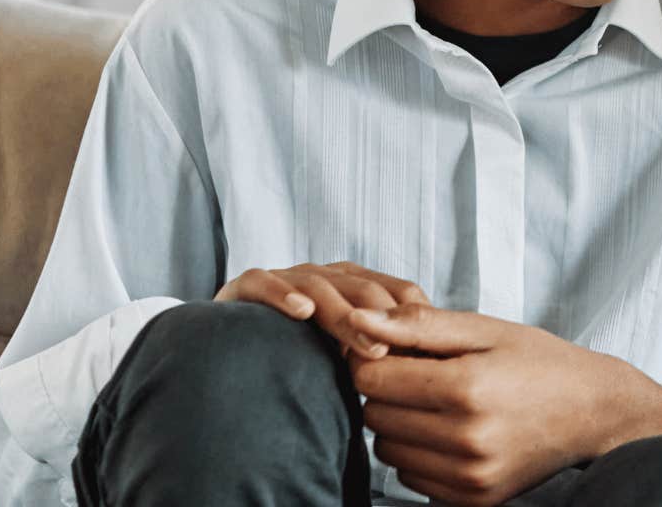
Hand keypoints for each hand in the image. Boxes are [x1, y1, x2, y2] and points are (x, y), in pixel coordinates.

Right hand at [214, 260, 429, 360]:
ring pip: (321, 286)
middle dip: (383, 319)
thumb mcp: (350, 360)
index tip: (425, 353)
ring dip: (345, 315)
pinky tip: (301, 311)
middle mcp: (326, 277)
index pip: (398, 292)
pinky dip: (283, 293)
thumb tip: (430, 385)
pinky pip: (263, 281)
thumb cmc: (302, 360)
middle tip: (394, 354)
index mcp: (357, 287)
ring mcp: (287, 278)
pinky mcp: (245, 286)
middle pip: (364, 289)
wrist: (231, 355)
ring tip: (365, 346)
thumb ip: (382, 360)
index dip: (414, 319)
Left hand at [348, 304, 661, 505]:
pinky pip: (410, 478)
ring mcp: (470, 475)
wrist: (596, 412)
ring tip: (439, 404)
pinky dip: (419, 454)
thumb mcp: (486, 330)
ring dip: (400, 425)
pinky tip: (450, 433)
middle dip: (387, 392)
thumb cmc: (541, 362)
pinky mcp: (473, 498)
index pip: (371, 378)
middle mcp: (466, 438)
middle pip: (374, 415)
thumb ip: (419, 325)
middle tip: (424, 375)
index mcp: (467, 386)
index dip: (375, 359)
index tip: (399, 350)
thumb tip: (358, 321)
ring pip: (387, 450)